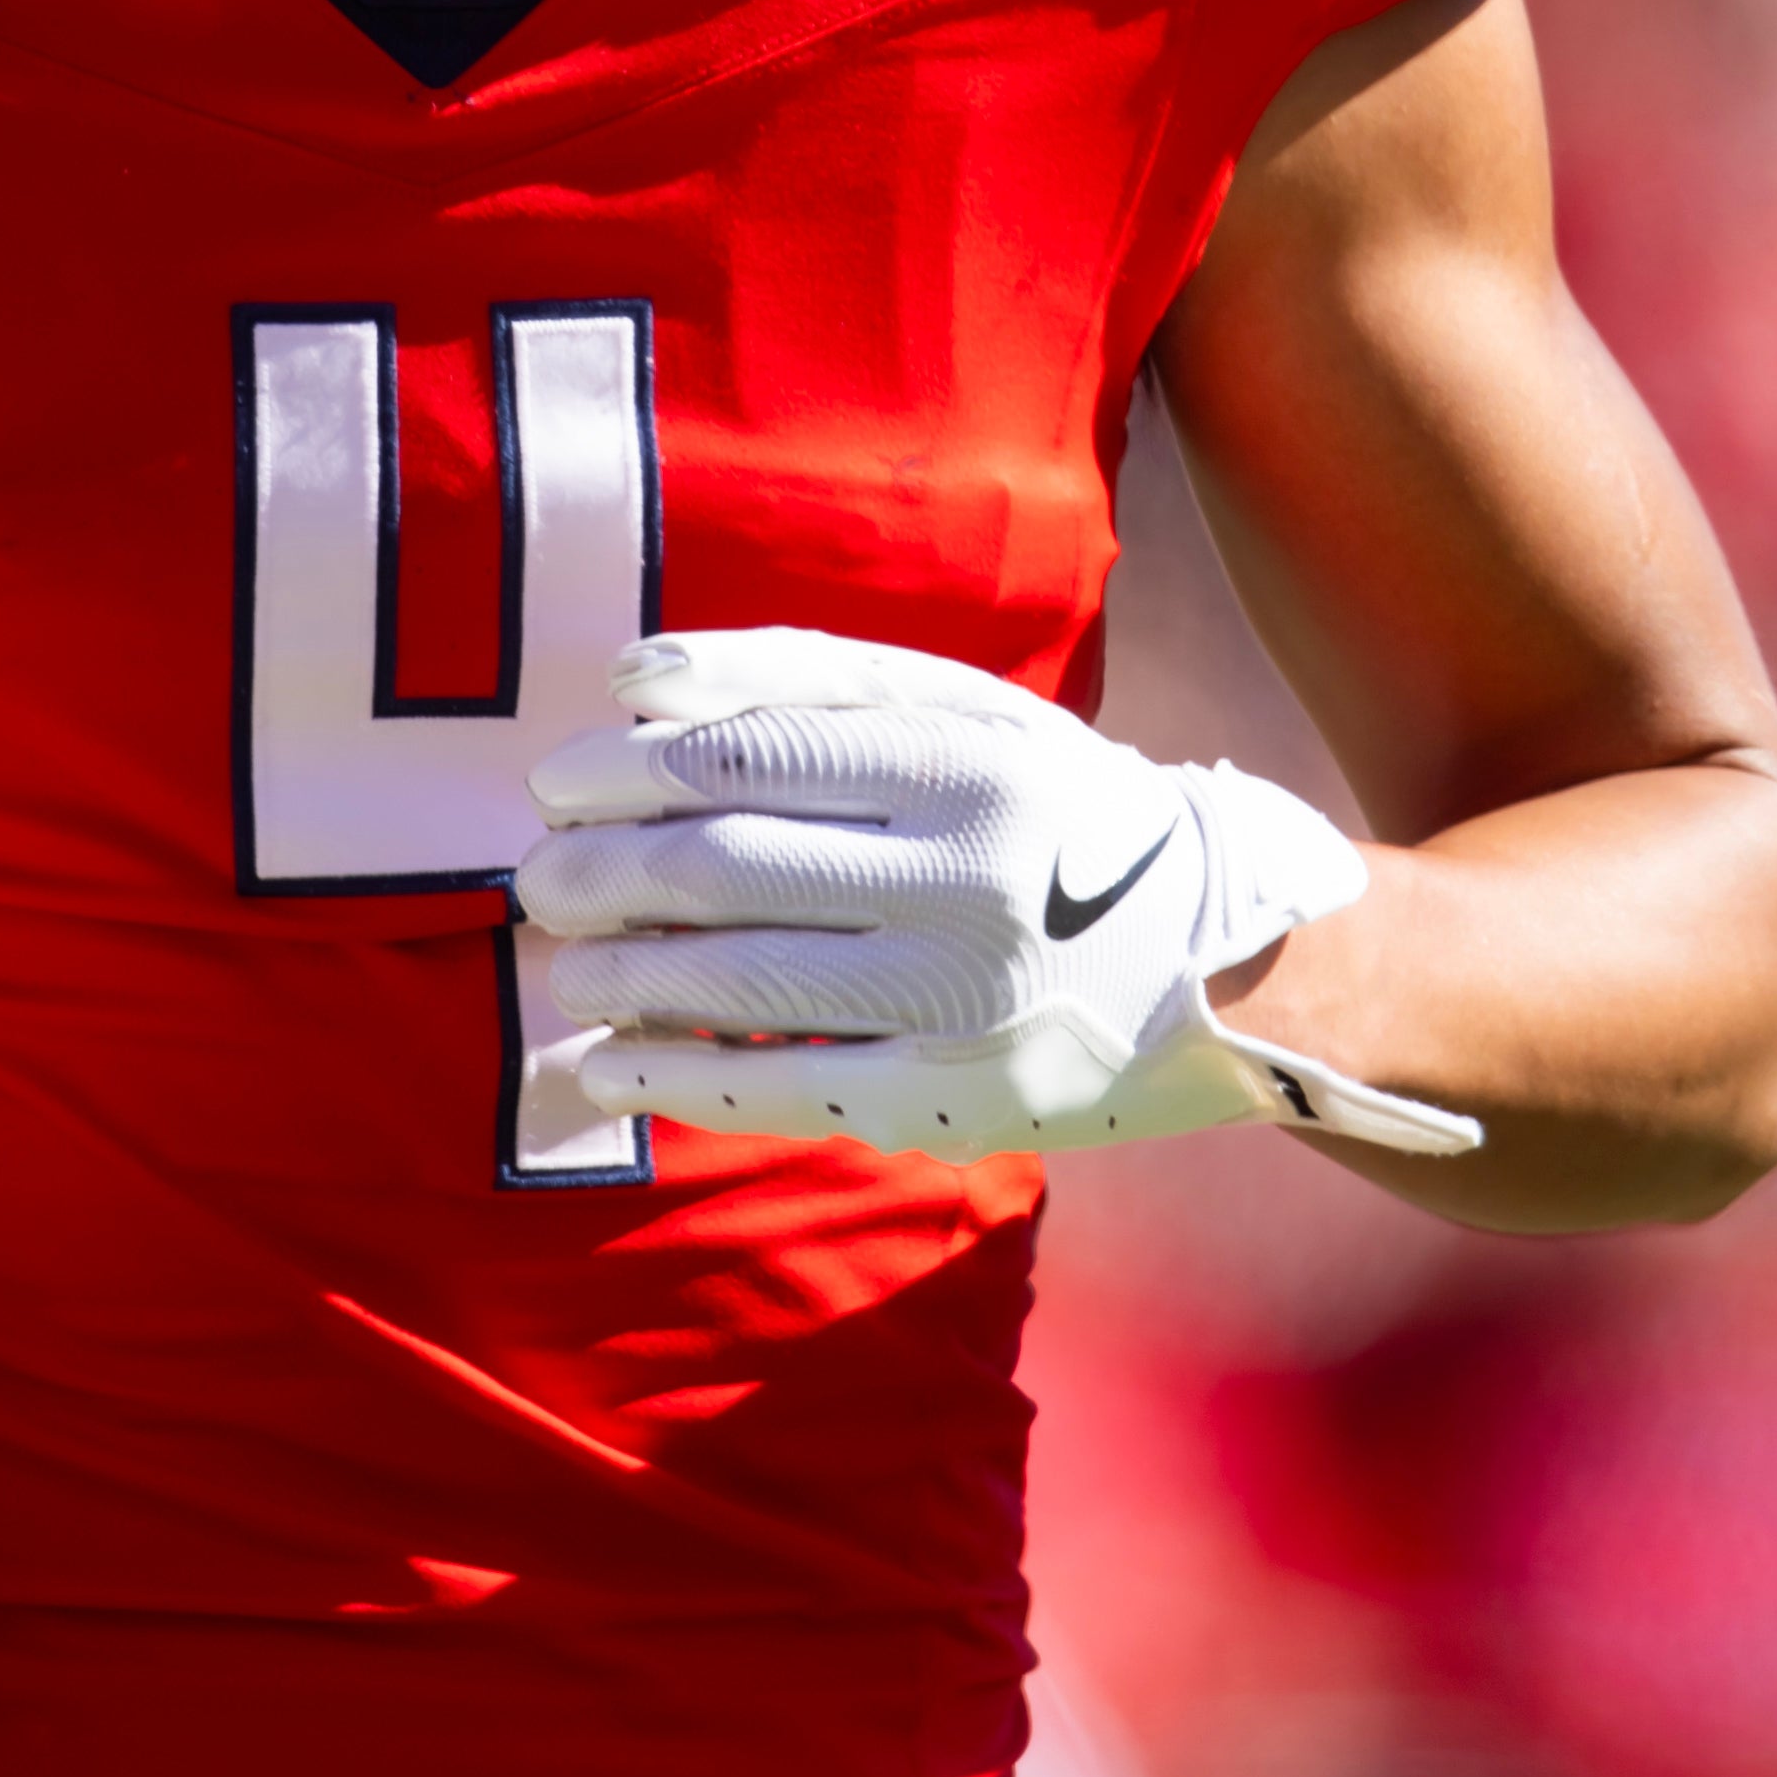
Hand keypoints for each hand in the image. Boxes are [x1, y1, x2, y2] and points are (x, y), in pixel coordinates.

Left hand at [516, 629, 1477, 1166]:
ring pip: (739, 982)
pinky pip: (784, 1087)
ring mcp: (963, 997)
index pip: (746, 757)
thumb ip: (809, 679)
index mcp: (967, 762)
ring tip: (563, 968)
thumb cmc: (1064, 814)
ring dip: (617, 977)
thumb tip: (633, 677)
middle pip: (724, 870)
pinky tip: (601, 1066)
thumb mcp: (970, 711)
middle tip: (538, 882)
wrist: (1238, 957)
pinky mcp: (960, 1099)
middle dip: (600, 877)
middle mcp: (967, 876)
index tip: (552, 785)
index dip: (622, 772)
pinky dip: (671, 1077)